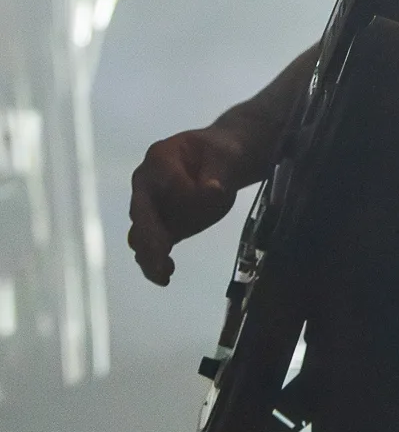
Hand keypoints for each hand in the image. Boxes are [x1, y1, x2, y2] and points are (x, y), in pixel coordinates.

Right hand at [128, 125, 246, 285]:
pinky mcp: (165, 229)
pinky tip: (165, 276)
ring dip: (148, 255)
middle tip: (161, 254)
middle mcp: (147, 186)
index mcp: (159, 159)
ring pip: (140, 235)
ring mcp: (153, 210)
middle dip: (149, 234)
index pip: (162, 178)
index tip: (214, 190)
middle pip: (140, 212)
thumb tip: (213, 189)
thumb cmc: (220, 155)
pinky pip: (153, 248)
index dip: (184, 189)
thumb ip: (218, 172)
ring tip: (162, 274)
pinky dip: (155, 263)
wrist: (222, 163)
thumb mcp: (225, 157)